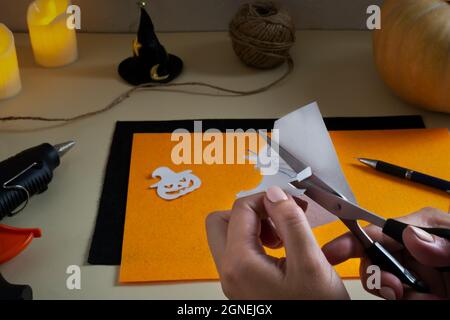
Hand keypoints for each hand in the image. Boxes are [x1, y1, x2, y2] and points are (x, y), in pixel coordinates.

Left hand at [206, 186, 348, 299]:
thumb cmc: (314, 309)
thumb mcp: (310, 263)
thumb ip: (290, 222)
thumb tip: (274, 193)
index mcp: (240, 263)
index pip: (240, 209)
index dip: (267, 199)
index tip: (292, 203)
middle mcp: (229, 271)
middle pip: (221, 221)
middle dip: (251, 212)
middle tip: (279, 217)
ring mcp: (234, 280)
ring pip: (229, 236)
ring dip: (253, 226)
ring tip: (284, 235)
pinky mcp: (243, 285)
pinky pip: (240, 252)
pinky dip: (257, 242)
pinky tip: (282, 250)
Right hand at [323, 207, 449, 299]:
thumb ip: (440, 240)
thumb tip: (409, 234)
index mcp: (420, 230)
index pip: (377, 232)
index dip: (350, 241)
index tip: (332, 252)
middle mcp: (411, 251)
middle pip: (373, 259)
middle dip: (376, 275)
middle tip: (395, 289)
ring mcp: (413, 275)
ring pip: (383, 283)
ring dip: (397, 294)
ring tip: (428, 298)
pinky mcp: (416, 294)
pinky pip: (398, 299)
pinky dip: (409, 301)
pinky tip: (432, 300)